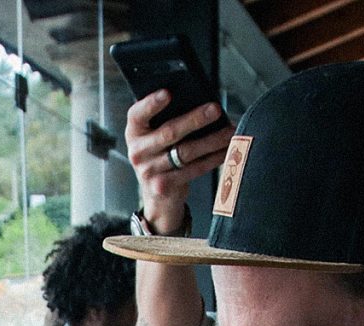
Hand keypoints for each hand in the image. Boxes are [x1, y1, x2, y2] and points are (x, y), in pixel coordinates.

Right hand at [126, 89, 231, 230]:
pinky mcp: (163, 186)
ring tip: (229, 131)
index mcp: (134, 131)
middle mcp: (137, 151)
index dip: (152, 103)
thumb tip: (200, 103)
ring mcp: (149, 171)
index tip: (168, 92)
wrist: (158, 194)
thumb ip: (167, 119)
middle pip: (169, 132)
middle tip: (215, 109)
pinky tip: (226, 150)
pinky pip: (193, 169)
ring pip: (185, 152)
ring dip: (211, 140)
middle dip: (195, 119)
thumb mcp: (156, 135)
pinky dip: (212, 158)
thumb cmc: (162, 154)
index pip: (138, 114)